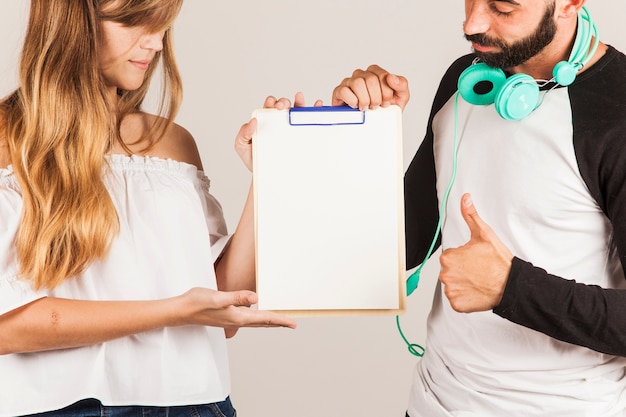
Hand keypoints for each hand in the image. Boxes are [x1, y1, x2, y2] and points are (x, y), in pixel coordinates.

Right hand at [178, 287, 296, 337]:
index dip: (281, 320)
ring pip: (256, 322)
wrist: (181, 310)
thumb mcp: (218, 297)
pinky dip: (257, 318)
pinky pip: (247, 319)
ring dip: (269, 321)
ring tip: (279, 321)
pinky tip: (256, 314)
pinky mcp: (226, 316)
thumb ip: (237, 297)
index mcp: (238, 316)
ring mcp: (231, 319)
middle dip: (278, 323)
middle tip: (291, 324)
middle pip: (263, 323)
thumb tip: (256, 298)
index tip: (293, 323)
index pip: (265, 319)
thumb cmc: (197, 303)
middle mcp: (236, 320)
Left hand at [234, 92, 322, 170]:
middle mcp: (279, 121)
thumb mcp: (242, 146)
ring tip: (299, 98)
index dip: (271, 102)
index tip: (271, 103)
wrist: (267, 175)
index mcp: (266, 120)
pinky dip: (314, 110)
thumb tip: (252, 121)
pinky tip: (316, 106)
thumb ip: (243, 133)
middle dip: (283, 102)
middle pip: (283, 105)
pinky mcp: (301, 134)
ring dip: (299, 102)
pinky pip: (308, 121)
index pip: (269, 106)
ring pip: (297, 110)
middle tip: (281, 107)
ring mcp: (291, 127)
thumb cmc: (254, 159)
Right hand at [331, 64, 409, 110]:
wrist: (374, 123)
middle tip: (375, 107)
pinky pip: (344, 91)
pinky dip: (352, 101)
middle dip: (376, 97)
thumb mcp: (400, 97)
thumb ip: (402, 84)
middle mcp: (361, 74)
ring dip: (364, 99)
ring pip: (357, 83)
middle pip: (370, 79)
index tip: (386, 103)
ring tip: (366, 107)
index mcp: (375, 73)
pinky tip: (355, 106)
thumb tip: (391, 78)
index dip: (385, 92)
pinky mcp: (339, 91)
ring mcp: (349, 82)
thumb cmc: (386, 109)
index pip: (381, 75)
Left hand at [438, 194, 512, 312]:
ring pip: (453, 284)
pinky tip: (477, 291)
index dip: (463, 257)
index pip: (450, 256)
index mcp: (448, 257)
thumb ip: (470, 216)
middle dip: (461, 270)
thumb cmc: (498, 261)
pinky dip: (465, 297)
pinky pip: (457, 299)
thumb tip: (465, 199)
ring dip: (463, 283)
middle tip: (478, 270)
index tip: (475, 259)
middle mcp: (446, 274)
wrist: (511, 285)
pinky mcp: (457, 304)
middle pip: (450, 270)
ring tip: (478, 280)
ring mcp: (451, 290)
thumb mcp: (484, 234)